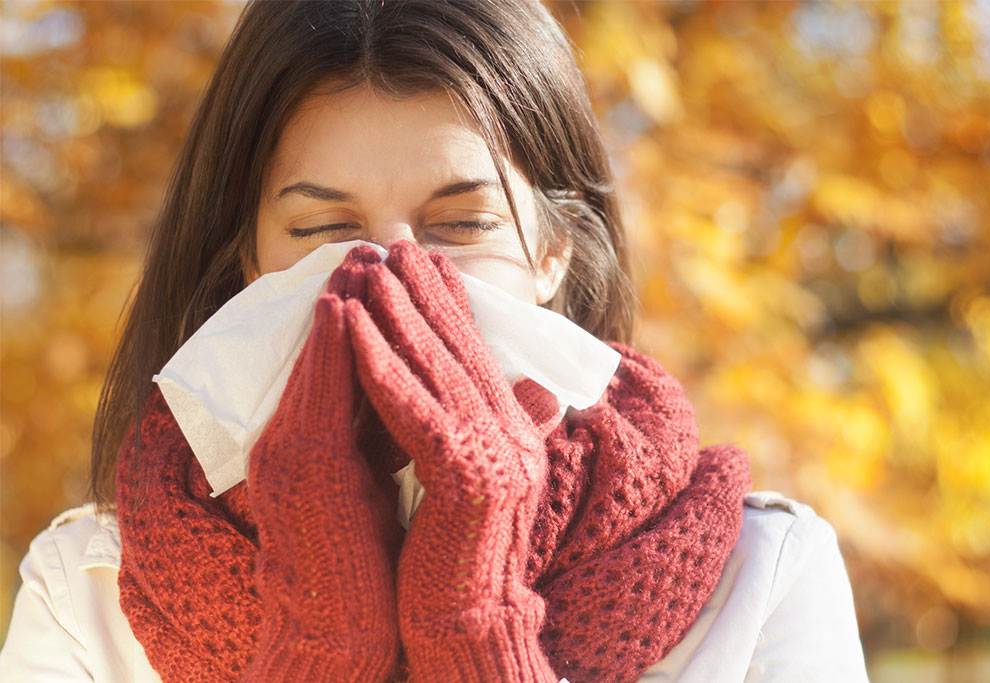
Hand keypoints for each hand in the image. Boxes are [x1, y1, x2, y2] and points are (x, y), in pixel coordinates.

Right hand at [243, 248, 401, 680]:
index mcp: (321, 441)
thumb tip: (439, 394)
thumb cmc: (370, 558)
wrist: (343, 627)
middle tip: (375, 244)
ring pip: (316, 361)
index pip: (345, 367)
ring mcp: (292, 450)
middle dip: (351, 297)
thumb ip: (404, 432)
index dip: (368, 318)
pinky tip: (341, 307)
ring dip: (339, 306)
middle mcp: (296, 437)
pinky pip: (312, 393)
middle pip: (326, 353)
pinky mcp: (298, 466)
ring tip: (360, 255)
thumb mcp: (389, 480)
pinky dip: (326, 348)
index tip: (393, 273)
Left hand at [342, 242, 556, 681]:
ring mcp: (495, 455)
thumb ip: (494, 429)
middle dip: (424, 293)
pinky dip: (382, 366)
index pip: (477, 354)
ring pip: (437, 368)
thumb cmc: (458, 558)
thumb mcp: (479, 482)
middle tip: (395, 245)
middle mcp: (512, 435)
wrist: (467, 625)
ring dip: (399, 314)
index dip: (450, 304)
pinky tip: (354, 329)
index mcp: (514, 432)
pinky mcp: (465, 478)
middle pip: (460, 349)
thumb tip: (530, 388)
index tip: (423, 261)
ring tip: (367, 267)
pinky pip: (414, 410)